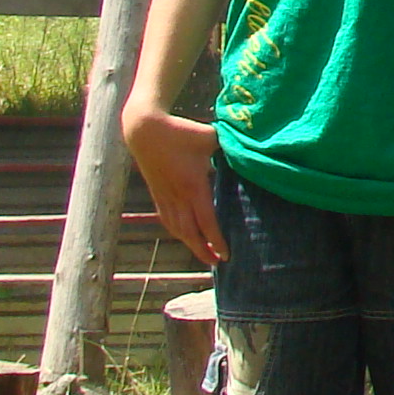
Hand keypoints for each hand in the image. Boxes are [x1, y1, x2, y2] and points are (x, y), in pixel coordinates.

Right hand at [125, 109, 225, 265]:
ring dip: (190, 244)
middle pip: (190, 233)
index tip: (226, 255)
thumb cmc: (180, 132)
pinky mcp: (157, 193)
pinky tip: (184, 235)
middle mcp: (178, 196)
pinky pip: (167, 219)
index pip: (206, 222)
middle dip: (203, 251)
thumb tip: (248, 150)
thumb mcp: (210, 137)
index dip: (216, 241)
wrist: (145, 130)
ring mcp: (165, 196)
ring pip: (177, 229)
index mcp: (193, 186)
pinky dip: (177, 232)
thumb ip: (229, 146)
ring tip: (203, 254)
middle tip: (217, 263)